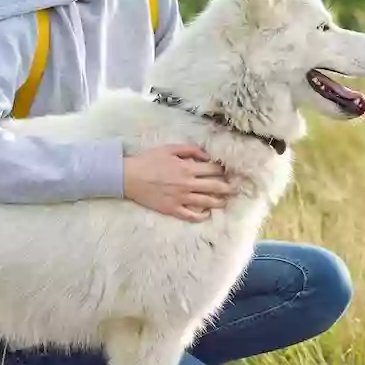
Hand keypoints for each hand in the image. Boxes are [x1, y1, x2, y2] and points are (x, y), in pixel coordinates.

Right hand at [123, 144, 238, 221]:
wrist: (129, 177)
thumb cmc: (148, 160)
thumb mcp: (169, 149)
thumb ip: (190, 150)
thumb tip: (206, 156)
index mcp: (187, 168)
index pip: (213, 170)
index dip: (223, 170)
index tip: (229, 171)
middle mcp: (187, 184)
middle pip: (215, 187)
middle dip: (228, 188)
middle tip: (235, 189)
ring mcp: (180, 199)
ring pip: (207, 202)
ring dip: (219, 202)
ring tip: (226, 202)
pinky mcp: (172, 209)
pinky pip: (191, 216)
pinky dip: (202, 216)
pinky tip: (206, 214)